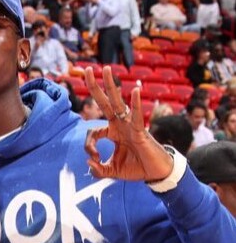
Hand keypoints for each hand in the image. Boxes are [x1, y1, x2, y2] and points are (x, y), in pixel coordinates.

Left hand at [84, 66, 173, 180]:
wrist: (155, 173)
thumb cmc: (136, 168)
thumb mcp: (111, 171)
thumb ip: (98, 170)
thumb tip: (89, 163)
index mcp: (113, 132)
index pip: (93, 132)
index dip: (89, 146)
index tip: (94, 158)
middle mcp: (120, 125)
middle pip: (105, 103)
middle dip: (95, 87)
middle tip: (87, 69)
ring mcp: (130, 126)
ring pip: (118, 103)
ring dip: (111, 86)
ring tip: (106, 69)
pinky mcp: (140, 131)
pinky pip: (137, 116)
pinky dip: (137, 104)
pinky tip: (136, 90)